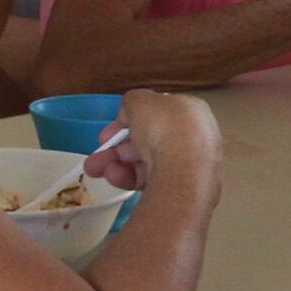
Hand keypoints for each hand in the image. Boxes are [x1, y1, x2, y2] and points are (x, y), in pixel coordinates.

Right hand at [85, 89, 220, 193]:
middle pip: (148, 141)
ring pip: (146, 162)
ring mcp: (191, 165)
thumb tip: (130, 111)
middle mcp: (195, 138)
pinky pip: (153, 180)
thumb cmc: (165, 127)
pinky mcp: (183, 189)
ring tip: (96, 169)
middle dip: (116, 148)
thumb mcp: (141, 101)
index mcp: (192, 112)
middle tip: (96, 156)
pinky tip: (115, 178)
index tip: (110, 132)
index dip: (129, 121)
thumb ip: (132, 102)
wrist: (184, 171)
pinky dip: (131, 178)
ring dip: (117, 164)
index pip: (157, 115)